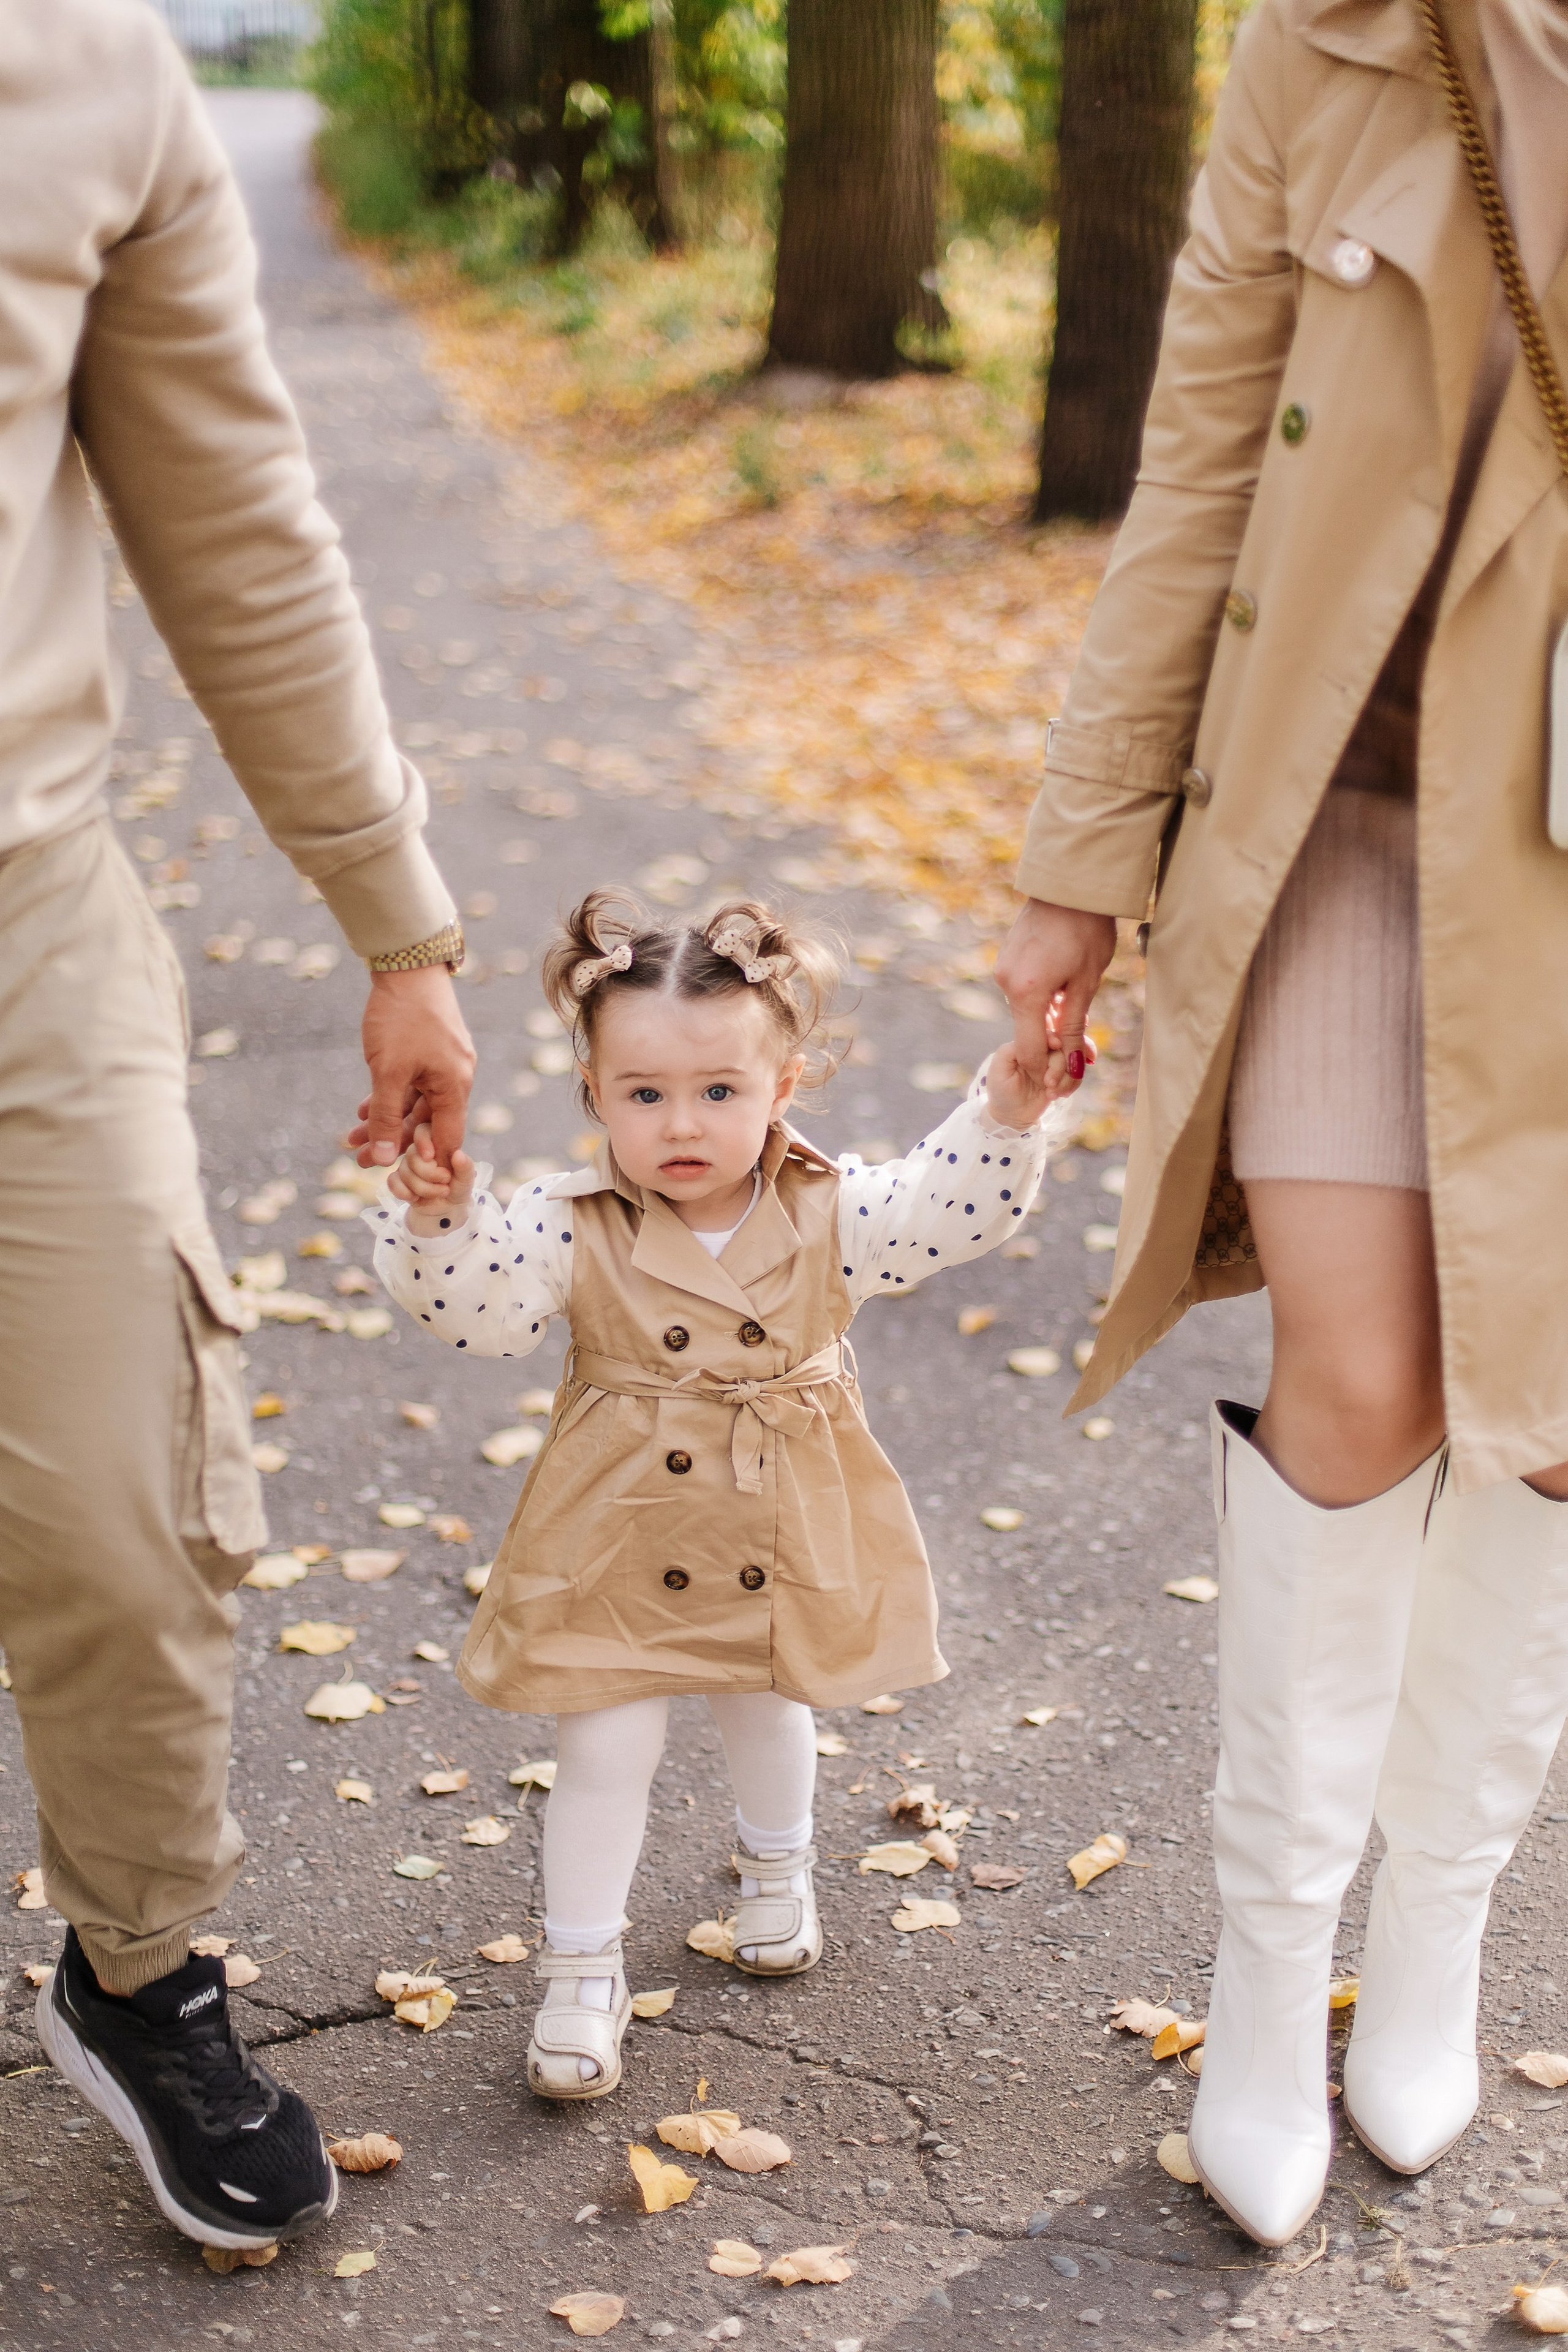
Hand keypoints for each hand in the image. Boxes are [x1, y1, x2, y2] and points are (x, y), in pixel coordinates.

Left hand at [353, 966, 474, 1169]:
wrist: (407, 966)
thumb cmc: (401, 1018)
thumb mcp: (387, 1073)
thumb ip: (385, 1117)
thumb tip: (383, 1158)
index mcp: (454, 1087)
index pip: (445, 1140)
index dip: (424, 1163)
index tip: (399, 1180)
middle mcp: (454, 1078)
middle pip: (425, 1124)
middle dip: (391, 1142)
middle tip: (360, 1160)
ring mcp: (442, 1064)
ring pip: (413, 1104)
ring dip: (384, 1120)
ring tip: (352, 1138)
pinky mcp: (429, 1051)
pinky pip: (411, 1085)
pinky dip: (389, 1098)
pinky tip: (363, 1109)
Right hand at [389, 1122, 476, 1234]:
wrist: (447, 1208)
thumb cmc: (457, 1187)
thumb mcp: (466, 1179)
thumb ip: (465, 1167)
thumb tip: (458, 1154)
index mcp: (435, 1143)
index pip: (422, 1131)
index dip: (423, 1141)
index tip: (431, 1157)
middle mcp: (418, 1151)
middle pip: (412, 1155)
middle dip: (429, 1174)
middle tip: (445, 1182)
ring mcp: (406, 1165)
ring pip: (404, 1171)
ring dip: (423, 1188)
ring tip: (439, 1193)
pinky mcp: (398, 1179)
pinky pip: (392, 1182)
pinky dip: (403, 1192)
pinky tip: (416, 1198)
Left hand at [982, 1038, 1076, 1129]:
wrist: (1011, 1116)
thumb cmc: (1001, 1091)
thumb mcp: (999, 1068)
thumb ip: (1011, 1049)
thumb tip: (1035, 1039)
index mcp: (1026, 1044)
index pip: (1045, 1033)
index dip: (1053, 1038)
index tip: (1056, 1045)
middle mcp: (1042, 1051)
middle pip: (1063, 1047)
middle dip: (1059, 1065)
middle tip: (1049, 1083)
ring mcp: (1054, 1064)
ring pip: (1073, 1060)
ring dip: (1066, 1077)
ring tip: (1052, 1093)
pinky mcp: (1062, 1077)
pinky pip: (1076, 1074)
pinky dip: (1071, 1084)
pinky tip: (1059, 1095)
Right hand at [994, 898, 1116, 1101]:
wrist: (1071, 883)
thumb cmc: (1085, 929)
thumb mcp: (1086, 983)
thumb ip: (1074, 1025)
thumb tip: (1073, 1064)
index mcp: (1025, 993)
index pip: (1029, 1049)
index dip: (1047, 1069)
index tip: (1066, 1082)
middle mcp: (1006, 983)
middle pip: (1027, 1030)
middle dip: (1054, 1045)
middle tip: (1088, 1051)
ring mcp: (1003, 968)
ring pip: (1027, 1010)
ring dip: (1050, 1019)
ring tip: (1081, 1014)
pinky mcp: (1008, 957)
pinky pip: (1024, 990)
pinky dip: (1043, 999)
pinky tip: (1065, 989)